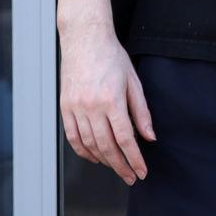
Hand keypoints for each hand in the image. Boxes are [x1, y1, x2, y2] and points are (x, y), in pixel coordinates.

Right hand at [60, 17, 154, 184]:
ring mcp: (76, 107)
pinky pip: (73, 136)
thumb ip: (141, 112)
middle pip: (107, 146)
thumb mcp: (134, 82)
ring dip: (104, 160)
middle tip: (130, 177)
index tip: (141, 171)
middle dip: (120, 165)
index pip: (125, 139)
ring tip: (116, 167)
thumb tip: (149, 137)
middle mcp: (91, 106)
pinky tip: (95, 157)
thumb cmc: (112, 56)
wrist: (85, 38)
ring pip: (89, 144)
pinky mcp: (65, 107)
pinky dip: (83, 151)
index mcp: (112, 99)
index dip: (134, 159)